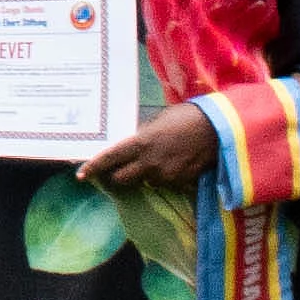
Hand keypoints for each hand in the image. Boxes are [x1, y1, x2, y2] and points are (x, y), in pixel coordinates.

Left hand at [82, 99, 222, 192]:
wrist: (218, 129)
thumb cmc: (186, 117)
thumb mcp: (158, 121)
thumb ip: (142, 136)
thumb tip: (133, 144)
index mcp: (140, 143)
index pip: (109, 159)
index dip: (93, 168)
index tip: (81, 175)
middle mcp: (148, 163)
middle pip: (121, 179)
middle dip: (118, 175)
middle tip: (120, 169)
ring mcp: (164, 176)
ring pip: (145, 181)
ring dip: (145, 174)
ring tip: (160, 157)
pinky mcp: (179, 183)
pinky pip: (164, 183)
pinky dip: (164, 176)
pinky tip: (175, 161)